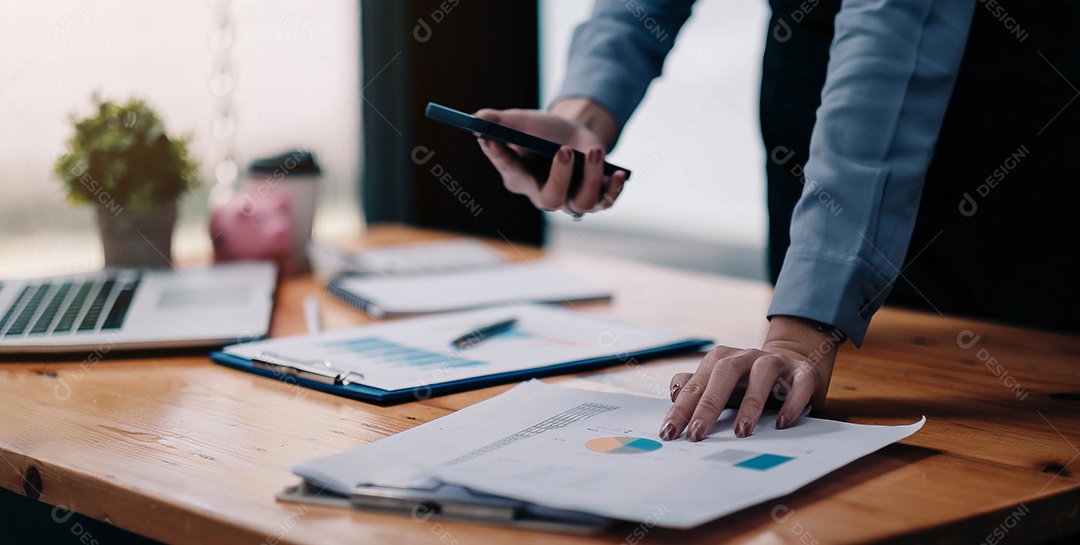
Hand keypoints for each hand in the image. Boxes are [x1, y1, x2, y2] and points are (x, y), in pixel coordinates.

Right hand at [475, 99, 626, 216]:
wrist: (574, 133)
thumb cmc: (543, 132)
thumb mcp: (521, 122)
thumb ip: (498, 122)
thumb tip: (477, 120)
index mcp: (520, 177)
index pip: (508, 169)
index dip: (498, 155)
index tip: (490, 139)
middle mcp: (544, 194)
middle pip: (550, 198)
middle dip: (559, 176)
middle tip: (564, 150)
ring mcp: (570, 198)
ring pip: (581, 202)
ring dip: (592, 177)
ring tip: (594, 150)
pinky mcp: (594, 196)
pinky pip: (605, 201)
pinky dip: (613, 190)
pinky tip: (619, 173)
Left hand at [659, 316, 839, 440]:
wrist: (796, 362)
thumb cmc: (750, 380)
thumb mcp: (721, 384)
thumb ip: (696, 387)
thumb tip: (674, 393)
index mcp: (721, 360)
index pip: (696, 384)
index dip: (682, 408)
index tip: (669, 432)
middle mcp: (746, 356)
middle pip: (723, 373)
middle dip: (708, 404)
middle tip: (697, 434)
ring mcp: (775, 362)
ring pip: (761, 374)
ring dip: (750, 403)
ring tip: (741, 431)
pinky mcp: (803, 373)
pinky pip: (798, 385)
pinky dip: (791, 403)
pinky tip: (781, 423)